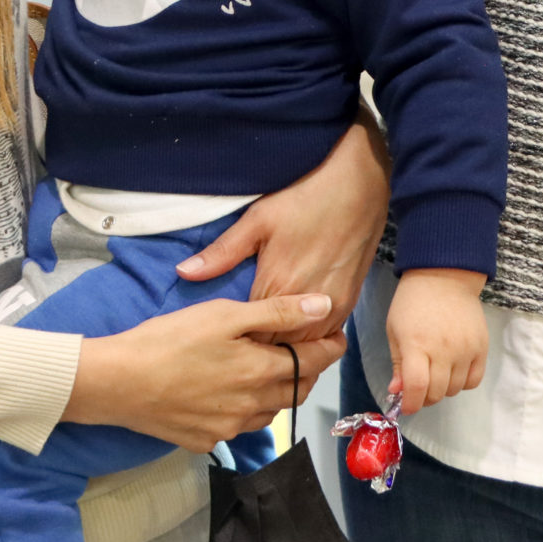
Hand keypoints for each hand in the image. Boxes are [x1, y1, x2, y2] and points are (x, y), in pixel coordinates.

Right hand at [64, 293, 343, 451]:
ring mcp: (229, 429)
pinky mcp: (205, 441)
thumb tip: (324, 306)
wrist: (118, 382)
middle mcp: (253, 407)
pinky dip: (243, 410)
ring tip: (266, 370)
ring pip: (269, 412)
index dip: (330, 347)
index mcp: (261, 372)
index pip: (314, 362)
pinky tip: (226, 393)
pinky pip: (237, 427)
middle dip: (308, 370)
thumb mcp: (224, 314)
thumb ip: (277, 312)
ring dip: (276, 392)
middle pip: (296, 390)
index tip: (336, 335)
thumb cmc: (169, 340)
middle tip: (305, 349)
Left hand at [178, 123, 388, 341]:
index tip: (222, 342)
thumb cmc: (304, 201)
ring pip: (305, 349)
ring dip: (288, 350)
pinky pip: (327, 337)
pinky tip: (296, 336)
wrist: (358, 189)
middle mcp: (305, 306)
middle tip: (241, 349)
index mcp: (276, 286)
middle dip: (260, 352)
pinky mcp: (349, 304)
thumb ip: (221, 253)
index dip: (236, 342)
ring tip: (267, 348)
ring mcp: (331, 308)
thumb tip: (184, 272)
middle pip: (279, 349)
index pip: (251, 336)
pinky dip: (311, 341)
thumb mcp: (257, 221)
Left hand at [384, 268, 485, 412]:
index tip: (405, 407)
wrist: (443, 277)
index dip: (410, 404)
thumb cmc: (412, 303)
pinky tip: (453, 371)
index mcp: (416, 344)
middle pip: (437, 392)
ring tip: (435, 374)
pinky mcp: (482, 348)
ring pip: (455, 389)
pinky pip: (474, 380)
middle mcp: (443, 349)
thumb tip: (397, 392)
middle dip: (424, 397)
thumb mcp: (395, 330)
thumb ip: (397, 364)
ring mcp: (465, 349)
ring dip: (442, 389)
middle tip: (418, 388)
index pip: (417, 387)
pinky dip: (462, 383)